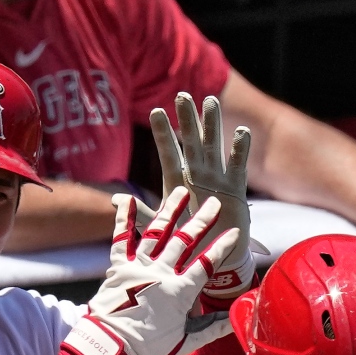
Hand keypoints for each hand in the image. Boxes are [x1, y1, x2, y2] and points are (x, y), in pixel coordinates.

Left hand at [72, 188, 238, 354]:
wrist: (110, 347)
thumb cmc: (149, 347)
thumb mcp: (185, 340)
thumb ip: (213, 328)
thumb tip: (237, 320)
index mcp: (180, 291)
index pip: (207, 264)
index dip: (223, 247)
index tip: (235, 232)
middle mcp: (161, 273)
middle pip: (185, 241)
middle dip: (201, 220)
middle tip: (214, 203)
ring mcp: (138, 267)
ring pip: (157, 233)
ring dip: (170, 211)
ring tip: (180, 192)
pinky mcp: (118, 266)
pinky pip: (121, 238)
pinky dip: (124, 219)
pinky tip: (127, 200)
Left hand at [150, 93, 259, 297]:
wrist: (211, 259)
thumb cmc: (183, 242)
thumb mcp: (159, 227)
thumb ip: (139, 213)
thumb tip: (115, 199)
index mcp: (177, 182)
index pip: (169, 153)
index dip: (163, 134)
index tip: (156, 111)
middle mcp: (197, 175)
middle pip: (192, 142)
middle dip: (187, 119)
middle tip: (182, 95)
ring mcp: (217, 180)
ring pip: (214, 146)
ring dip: (213, 124)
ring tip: (210, 100)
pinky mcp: (235, 190)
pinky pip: (237, 167)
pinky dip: (239, 150)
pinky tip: (240, 131)